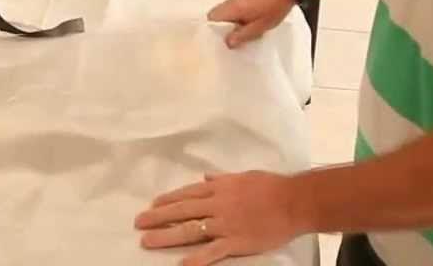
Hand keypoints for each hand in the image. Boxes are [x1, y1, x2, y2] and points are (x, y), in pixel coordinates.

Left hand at [135, 171, 305, 265]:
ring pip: (190, 230)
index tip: (152, 204)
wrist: (293, 201)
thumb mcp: (243, 176)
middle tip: (139, 222)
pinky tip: (181, 264)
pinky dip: (196, 258)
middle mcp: (217, 205)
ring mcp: (225, 225)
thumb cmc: (271, 186)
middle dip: (158, 217)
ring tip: (147, 241)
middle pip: (182, 211)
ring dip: (166, 236)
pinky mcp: (235, 242)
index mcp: (219, 188)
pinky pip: (212, 252)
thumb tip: (205, 176)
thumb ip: (222, 178)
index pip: (187, 193)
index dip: (168, 199)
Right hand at [207, 0, 294, 47]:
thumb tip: (228, 42)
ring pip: (225, 11)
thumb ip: (242, 35)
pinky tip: (246, 24)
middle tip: (230, 38)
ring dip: (229, 22)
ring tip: (239, 33)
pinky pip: (233, 8)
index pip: (211, 17)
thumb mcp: (259, 27)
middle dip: (221, 27)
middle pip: (217, 14)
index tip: (218, 39)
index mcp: (233, 7)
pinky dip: (236, 17)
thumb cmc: (274, 9)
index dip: (212, 29)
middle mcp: (232, 0)